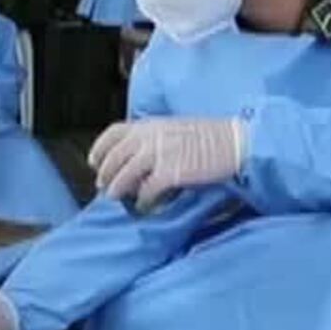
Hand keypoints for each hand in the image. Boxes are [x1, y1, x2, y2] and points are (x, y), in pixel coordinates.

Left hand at [89, 117, 244, 207]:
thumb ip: (154, 137)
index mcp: (151, 123)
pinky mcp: (171, 172)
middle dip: (105, 173)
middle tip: (104, 186)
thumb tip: (136, 156)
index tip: (94, 161)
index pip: (114, 132)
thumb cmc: (211, 137)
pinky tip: (144, 206)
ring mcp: (160, 153)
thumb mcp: (176, 128)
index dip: (100, 148)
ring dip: (117, 188)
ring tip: (115, 197)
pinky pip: (147, 190)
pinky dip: (142, 200)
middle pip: (115, 156)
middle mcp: (151, 136)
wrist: (236, 142)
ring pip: (125, 174)